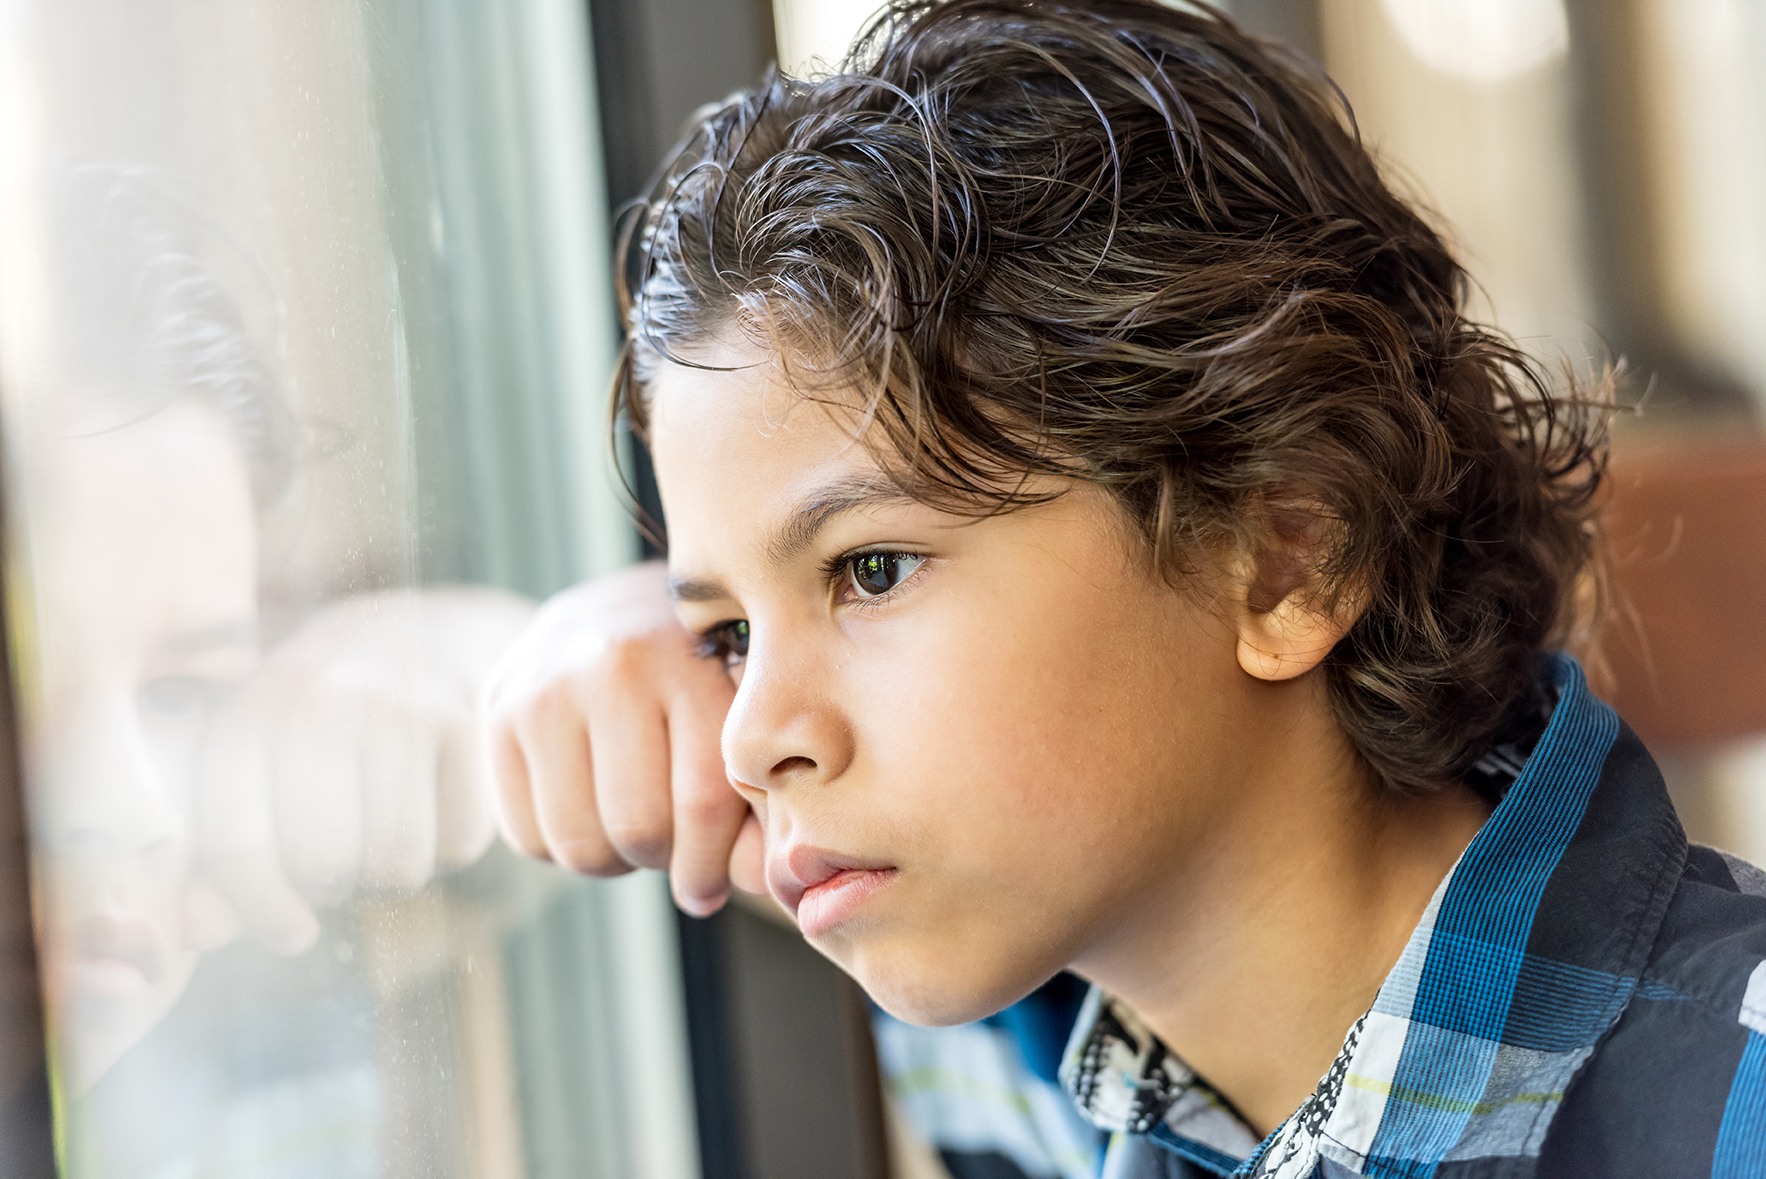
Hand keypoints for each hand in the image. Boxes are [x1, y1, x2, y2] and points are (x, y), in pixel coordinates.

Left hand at [195, 587, 534, 952]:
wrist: (439, 631)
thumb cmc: (335, 727)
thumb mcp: (268, 769)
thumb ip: (225, 856)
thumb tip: (196, 934)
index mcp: (250, 711)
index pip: (235, 840)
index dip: (261, 907)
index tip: (295, 932)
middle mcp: (318, 698)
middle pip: (324, 861)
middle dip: (342, 881)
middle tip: (355, 848)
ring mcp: (396, 702)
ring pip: (397, 862)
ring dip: (399, 865)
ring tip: (396, 818)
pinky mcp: (466, 716)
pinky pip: (459, 841)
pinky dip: (454, 841)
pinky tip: (443, 797)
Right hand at [483, 560, 759, 914]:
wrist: (620, 607)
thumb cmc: (702, 679)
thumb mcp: (746, 721)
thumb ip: (762, 804)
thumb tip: (758, 881)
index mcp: (689, 664)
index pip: (701, 801)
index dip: (710, 866)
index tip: (708, 888)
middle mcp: (612, 665)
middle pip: (637, 829)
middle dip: (662, 860)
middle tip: (671, 848)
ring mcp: (545, 685)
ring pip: (577, 843)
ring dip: (612, 861)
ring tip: (632, 828)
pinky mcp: (498, 708)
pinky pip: (526, 836)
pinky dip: (561, 848)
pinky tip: (589, 810)